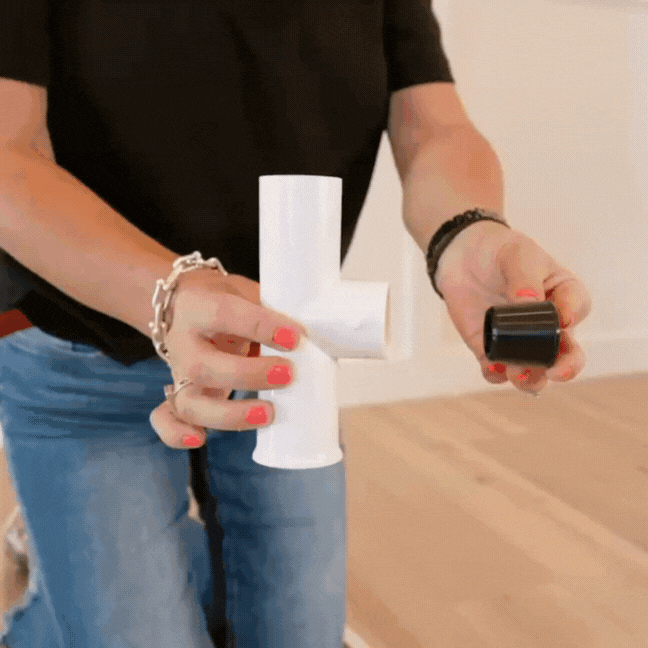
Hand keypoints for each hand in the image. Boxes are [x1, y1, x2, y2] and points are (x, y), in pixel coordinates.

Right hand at [149, 268, 306, 448]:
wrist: (182, 303)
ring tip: (268, 414)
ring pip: (189, 402)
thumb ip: (270, 310)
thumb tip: (310, 337)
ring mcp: (178, 372)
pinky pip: (167, 417)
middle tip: (287, 374)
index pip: (224, 314)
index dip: (260, 326)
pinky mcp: (178, 393)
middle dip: (248, 376)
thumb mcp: (245, 291)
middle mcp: (183, 342)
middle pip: (203, 368)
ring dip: (229, 414)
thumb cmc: (224, 299)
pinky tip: (199, 439)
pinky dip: (176, 433)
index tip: (295, 336)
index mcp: (198, 306)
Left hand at [435, 220, 591, 393]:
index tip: (564, 318)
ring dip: (531, 378)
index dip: (574, 316)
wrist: (462, 257)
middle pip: (567, 353)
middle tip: (556, 371)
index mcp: (564, 295)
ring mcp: (520, 341)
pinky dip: (496, 373)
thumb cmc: (500, 253)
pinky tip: (493, 367)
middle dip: (566, 367)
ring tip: (519, 373)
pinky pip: (496, 370)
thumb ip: (524, 278)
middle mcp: (547, 326)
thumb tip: (528, 302)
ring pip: (535, 370)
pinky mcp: (491, 349)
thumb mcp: (518, 255)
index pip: (577, 308)